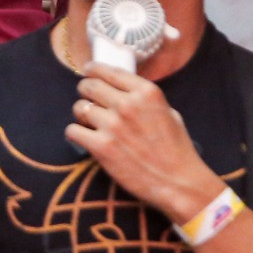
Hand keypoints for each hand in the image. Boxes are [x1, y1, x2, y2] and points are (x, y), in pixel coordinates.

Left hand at [65, 62, 224, 224]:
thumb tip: (121, 88)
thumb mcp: (168, 112)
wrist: (179, 183)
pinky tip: (84, 137)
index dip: (93, 69)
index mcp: (146, 92)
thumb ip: (143, 98)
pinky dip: (75, 133)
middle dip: (85, 90)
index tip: (87, 71)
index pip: (108, 70)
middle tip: (87, 98)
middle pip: (89, 86)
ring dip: (81, 114)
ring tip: (89, 122)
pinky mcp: (101, 147)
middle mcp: (127, 104)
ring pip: (79, 107)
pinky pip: (73, 130)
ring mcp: (113, 125)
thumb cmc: (177, 150)